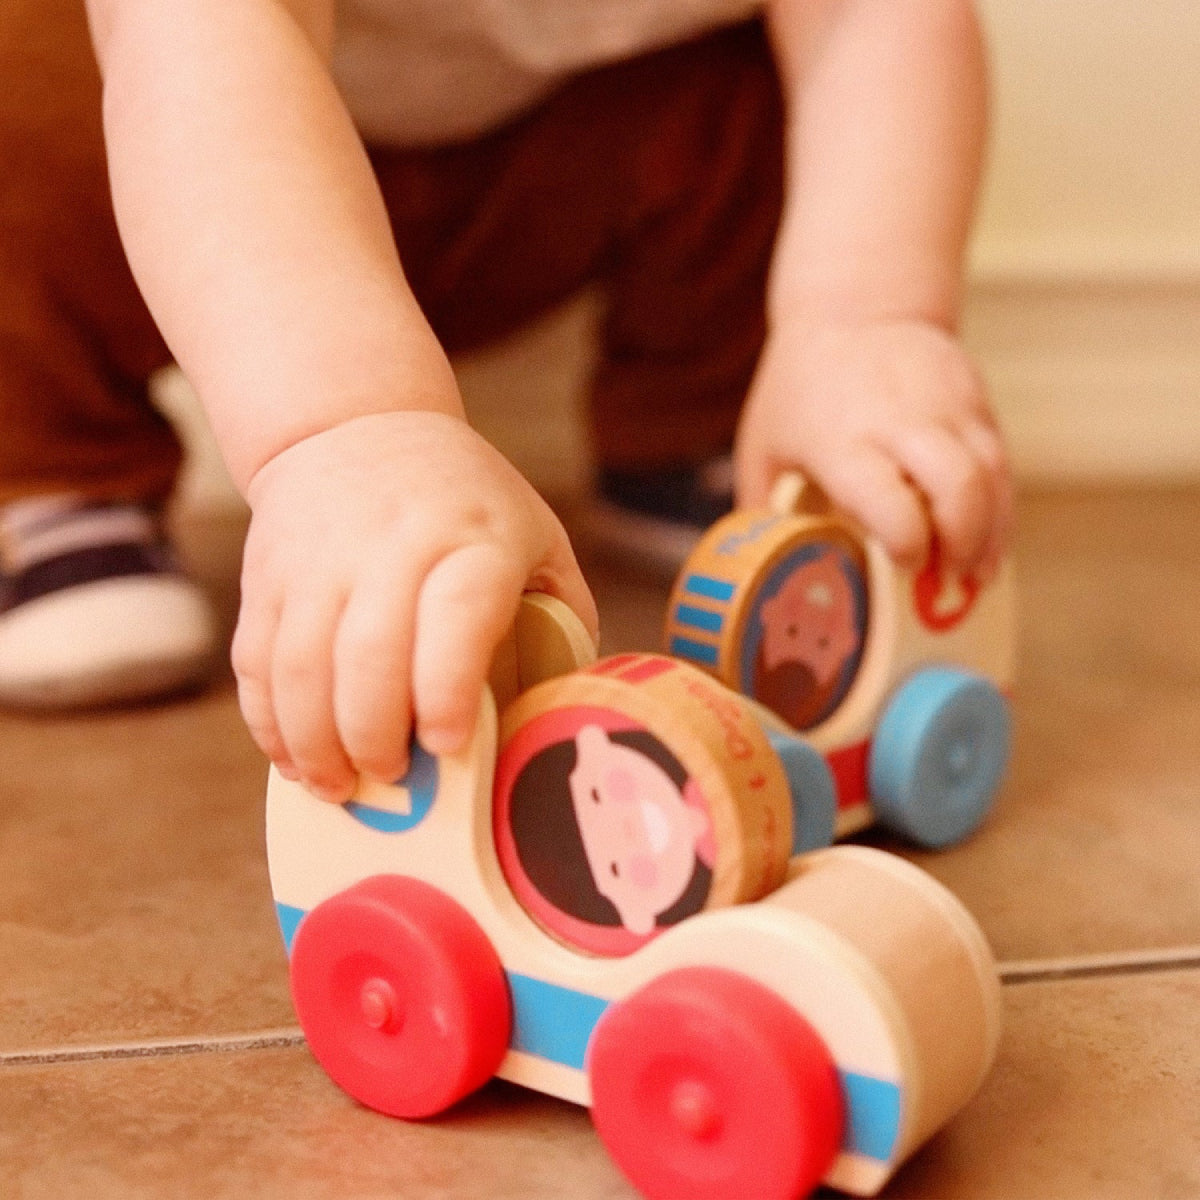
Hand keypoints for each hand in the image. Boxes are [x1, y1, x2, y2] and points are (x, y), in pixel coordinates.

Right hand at [231, 411, 596, 801]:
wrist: (358, 426)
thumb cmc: (466, 501)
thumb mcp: (534, 536)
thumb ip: (562, 614)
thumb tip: (566, 709)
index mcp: (473, 538)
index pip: (457, 614)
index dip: (446, 689)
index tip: (446, 745)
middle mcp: (391, 543)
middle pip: (369, 655)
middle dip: (375, 736)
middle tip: (393, 777)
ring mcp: (320, 558)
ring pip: (301, 666)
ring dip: (315, 743)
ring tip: (339, 786)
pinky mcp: (268, 575)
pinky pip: (257, 660)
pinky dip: (268, 721)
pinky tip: (293, 756)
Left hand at [734, 315, 1012, 580]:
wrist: (854, 309)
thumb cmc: (799, 392)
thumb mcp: (763, 446)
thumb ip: (763, 511)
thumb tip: (762, 575)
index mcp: (842, 440)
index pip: (891, 500)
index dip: (908, 543)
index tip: (905, 567)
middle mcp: (902, 421)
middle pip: (958, 488)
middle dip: (963, 546)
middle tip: (947, 582)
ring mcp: (947, 408)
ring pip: (991, 477)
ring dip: (991, 535)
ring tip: (974, 575)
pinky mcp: (977, 402)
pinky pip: (1001, 463)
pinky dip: (1001, 509)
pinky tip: (987, 542)